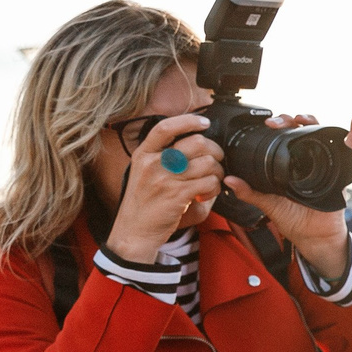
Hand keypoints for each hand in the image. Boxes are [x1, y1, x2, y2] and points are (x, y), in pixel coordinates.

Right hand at [105, 114, 223, 261]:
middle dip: (215, 150)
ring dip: (217, 172)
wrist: (134, 231)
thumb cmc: (143, 201)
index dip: (188, 120)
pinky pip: (209, 182)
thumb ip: (162, 155)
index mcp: (144, 154)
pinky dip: (214, 187)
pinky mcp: (177, 196)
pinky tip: (206, 193)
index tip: (205, 122)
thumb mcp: (143, 171)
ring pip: (207, 163)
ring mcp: (165, 179)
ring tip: (211, 180)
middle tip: (215, 160)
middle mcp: (153, 163)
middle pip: (196, 142)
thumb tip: (195, 141)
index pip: (165, 127)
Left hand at [228, 114, 351, 282]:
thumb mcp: (268, 204)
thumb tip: (228, 180)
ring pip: (322, 133)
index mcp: (291, 163)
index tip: (267, 124)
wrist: (313, 235)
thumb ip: (250, 192)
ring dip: (313, 120)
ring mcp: (325, 162)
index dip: (277, 126)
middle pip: (301, 130)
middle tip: (278, 122)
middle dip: (289, 120)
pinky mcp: (341, 170)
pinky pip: (351, 149)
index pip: (284, 137)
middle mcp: (308, 159)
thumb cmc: (294, 219)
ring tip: (302, 117)